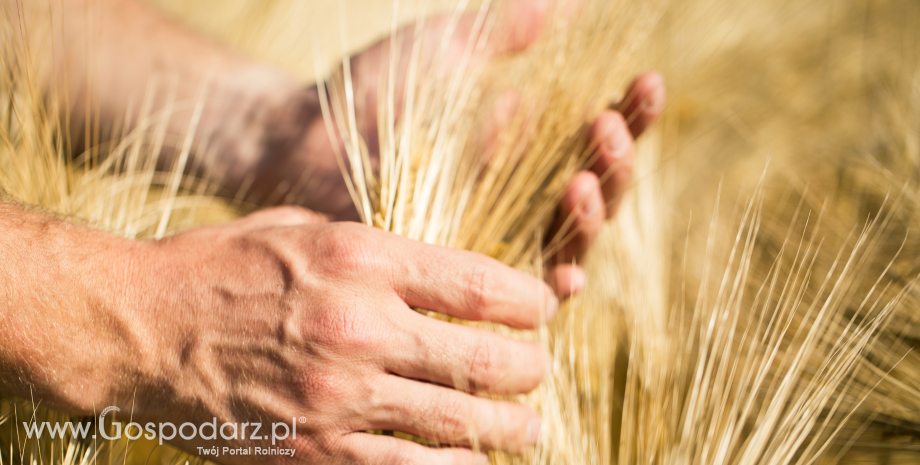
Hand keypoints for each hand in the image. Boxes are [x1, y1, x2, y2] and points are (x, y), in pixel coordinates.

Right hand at [114, 207, 556, 462]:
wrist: (140, 330)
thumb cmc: (221, 268)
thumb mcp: (302, 230)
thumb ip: (376, 252)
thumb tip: (442, 277)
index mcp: (362, 260)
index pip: (479, 286)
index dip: (529, 302)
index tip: (543, 309)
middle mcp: (360, 328)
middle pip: (484, 360)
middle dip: (529, 371)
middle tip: (538, 373)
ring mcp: (340, 397)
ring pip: (459, 424)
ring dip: (509, 429)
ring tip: (529, 428)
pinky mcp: (316, 451)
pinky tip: (473, 464)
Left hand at [245, 1, 664, 297]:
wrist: (304, 143)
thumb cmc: (370, 94)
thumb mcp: (443, 53)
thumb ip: (501, 34)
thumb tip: (567, 1)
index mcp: (529, 145)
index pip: (599, 134)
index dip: (631, 113)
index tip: (643, 82)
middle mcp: (525, 196)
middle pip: (599, 191)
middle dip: (615, 163)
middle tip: (606, 131)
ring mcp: (500, 240)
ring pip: (573, 242)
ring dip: (590, 217)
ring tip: (580, 181)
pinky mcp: (470, 280)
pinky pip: (526, 293)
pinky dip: (553, 283)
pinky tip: (566, 270)